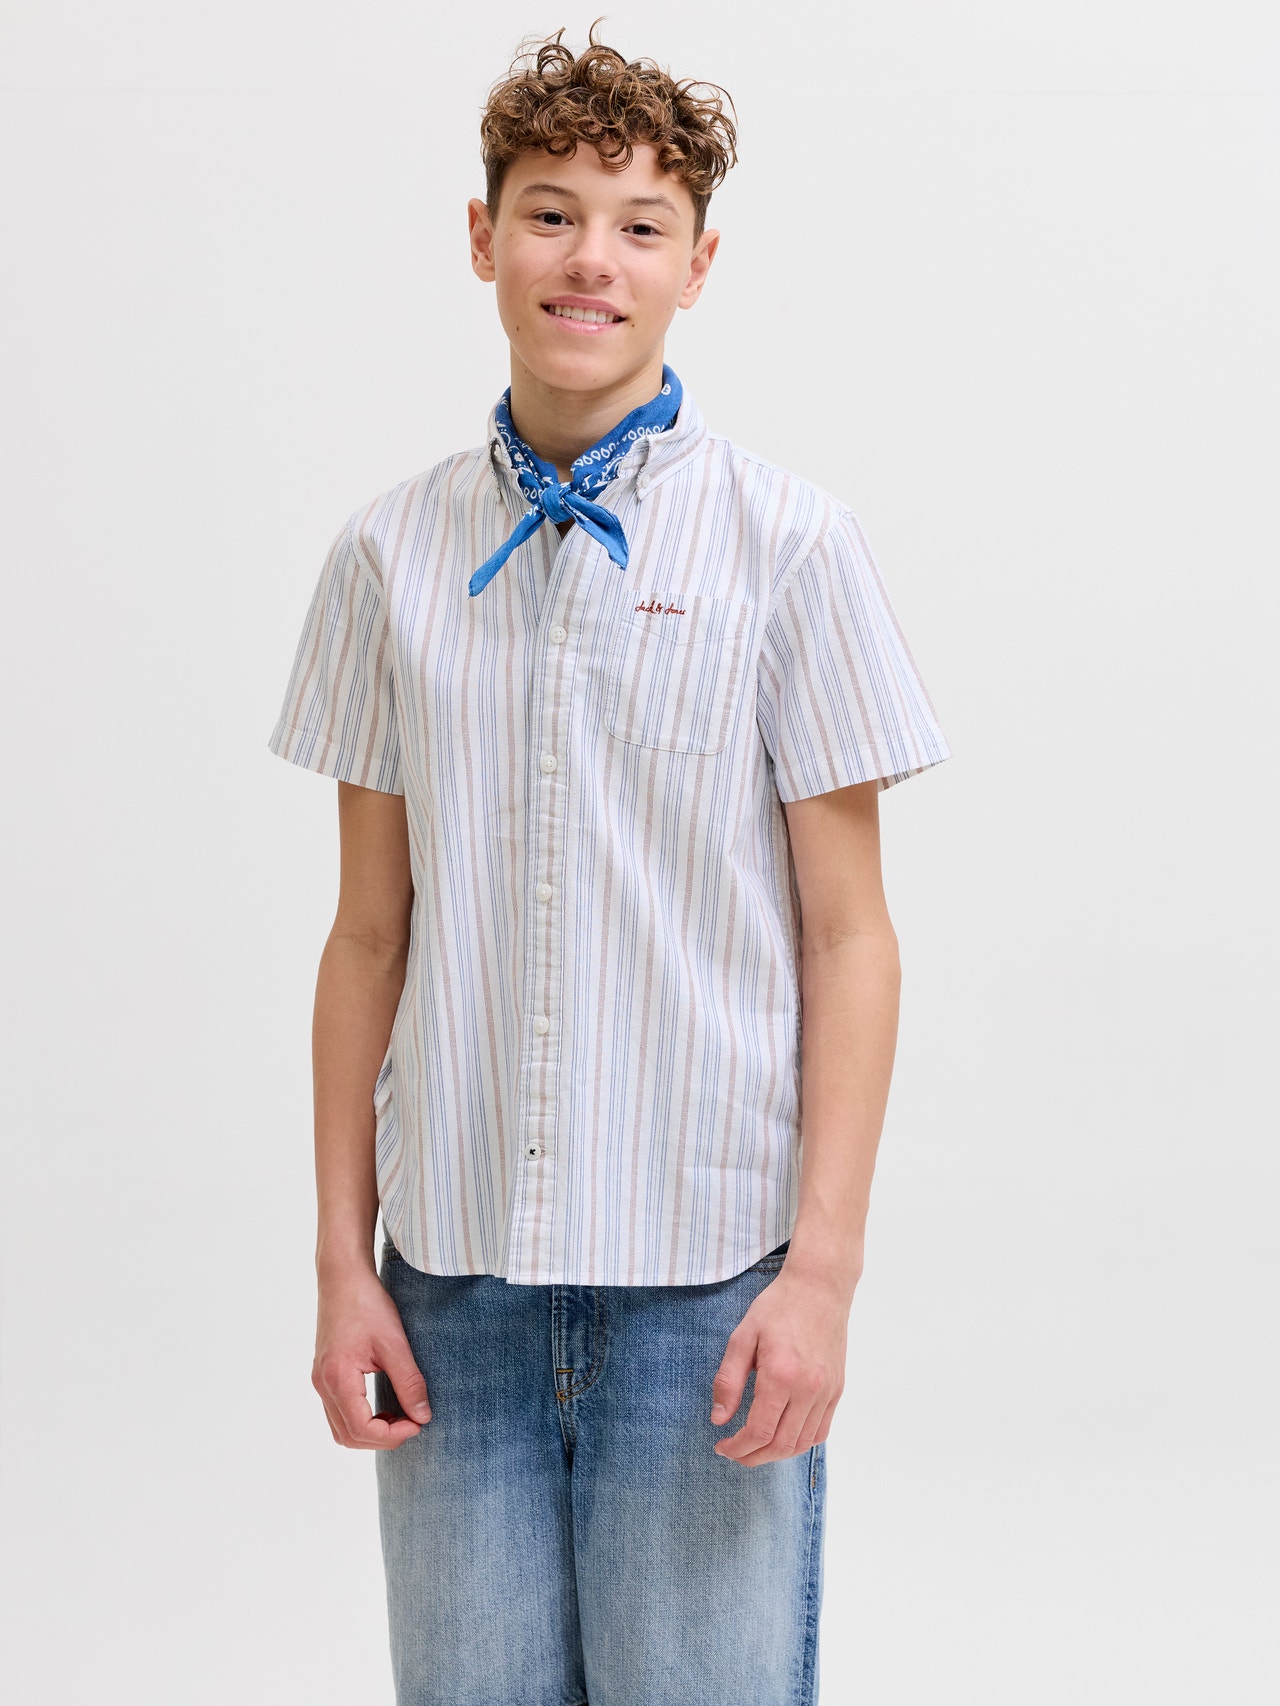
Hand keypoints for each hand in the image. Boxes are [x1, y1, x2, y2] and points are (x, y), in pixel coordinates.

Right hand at [312, 1262, 432, 1448]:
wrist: (342, 1277)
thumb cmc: (367, 1304)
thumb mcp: (394, 1342)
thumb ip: (409, 1382)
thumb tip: (423, 1416)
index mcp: (337, 1378)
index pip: (361, 1429)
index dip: (392, 1435)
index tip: (417, 1423)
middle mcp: (322, 1384)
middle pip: (348, 1436)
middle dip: (382, 1439)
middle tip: (412, 1423)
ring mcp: (320, 1381)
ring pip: (340, 1429)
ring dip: (370, 1432)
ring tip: (399, 1416)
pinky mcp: (324, 1374)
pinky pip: (338, 1413)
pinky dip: (360, 1420)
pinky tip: (384, 1406)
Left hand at [709, 1266, 849, 1465]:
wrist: (819, 1287)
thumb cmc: (777, 1307)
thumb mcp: (742, 1337)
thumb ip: (729, 1381)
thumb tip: (719, 1420)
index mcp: (781, 1375)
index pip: (759, 1431)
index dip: (738, 1447)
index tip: (721, 1445)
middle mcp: (808, 1389)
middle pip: (781, 1445)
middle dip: (753, 1457)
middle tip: (734, 1453)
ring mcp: (827, 1391)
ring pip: (803, 1443)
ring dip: (776, 1454)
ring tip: (755, 1448)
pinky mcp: (837, 1389)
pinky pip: (821, 1430)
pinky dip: (800, 1442)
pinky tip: (782, 1436)